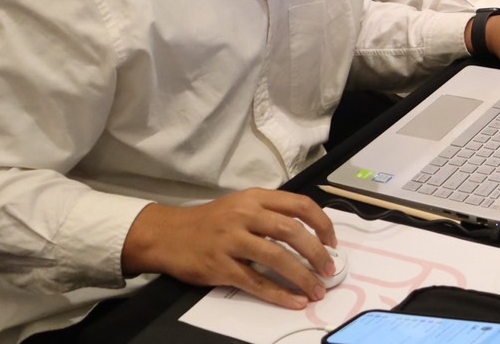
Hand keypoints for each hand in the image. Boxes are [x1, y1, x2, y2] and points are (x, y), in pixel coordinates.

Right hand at [121, 190, 336, 308]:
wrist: (168, 235)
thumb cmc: (210, 222)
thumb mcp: (240, 206)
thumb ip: (270, 214)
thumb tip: (309, 235)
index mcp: (255, 198)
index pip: (299, 205)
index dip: (322, 224)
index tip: (332, 242)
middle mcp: (245, 215)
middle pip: (292, 231)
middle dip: (316, 253)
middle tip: (329, 269)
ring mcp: (232, 241)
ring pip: (277, 258)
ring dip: (302, 277)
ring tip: (317, 290)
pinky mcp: (221, 266)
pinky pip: (256, 282)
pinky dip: (279, 294)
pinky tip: (295, 301)